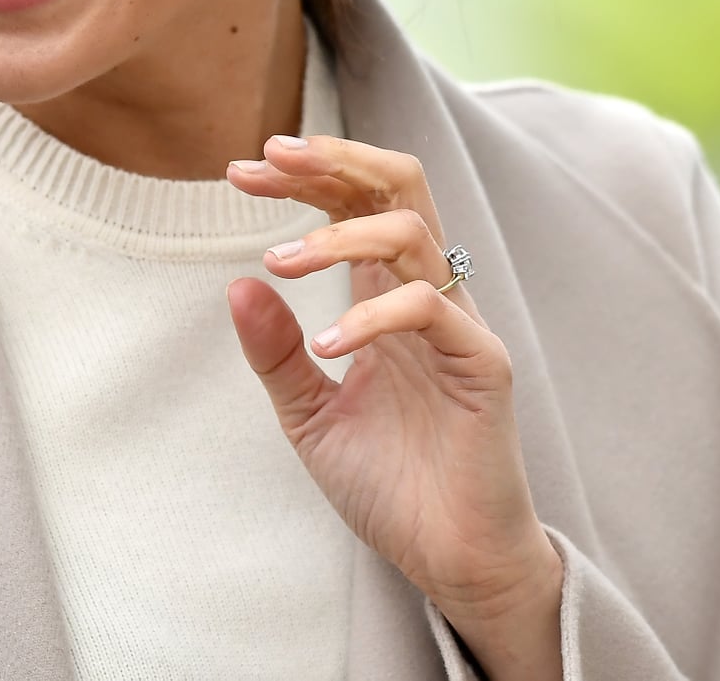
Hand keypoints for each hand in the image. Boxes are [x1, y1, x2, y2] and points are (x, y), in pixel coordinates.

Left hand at [226, 134, 563, 679]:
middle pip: (398, 184)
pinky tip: (326, 348)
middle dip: (332, 160)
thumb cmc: (391, 486)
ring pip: (412, 230)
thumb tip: (237, 282)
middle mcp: (427, 295)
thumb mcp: (309, 414)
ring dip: (337, 234)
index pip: (356, 200)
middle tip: (268, 158)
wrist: (449, 561)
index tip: (239, 170)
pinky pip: (428, 309)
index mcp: (389, 295)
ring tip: (279, 262)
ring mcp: (458, 325)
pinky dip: (370, 317)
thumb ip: (276, 351)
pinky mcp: (482, 364)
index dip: (304, 175)